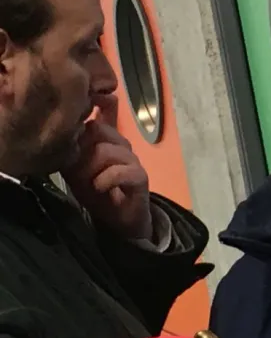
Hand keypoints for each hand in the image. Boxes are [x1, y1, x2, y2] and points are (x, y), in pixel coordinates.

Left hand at [60, 95, 152, 239]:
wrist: (120, 219)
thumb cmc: (96, 191)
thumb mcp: (75, 169)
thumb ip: (70, 149)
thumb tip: (63, 132)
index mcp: (105, 139)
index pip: (93, 118)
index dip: (79, 126)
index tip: (70, 146)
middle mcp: (120, 144)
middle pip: (96, 130)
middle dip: (80, 151)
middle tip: (75, 171)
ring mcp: (132, 159)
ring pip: (105, 151)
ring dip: (89, 169)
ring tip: (86, 183)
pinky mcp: (140, 176)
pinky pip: (120, 171)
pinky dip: (105, 179)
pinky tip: (99, 187)